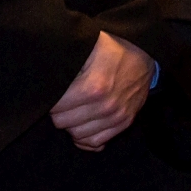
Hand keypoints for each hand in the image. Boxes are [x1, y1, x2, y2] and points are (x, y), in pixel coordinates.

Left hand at [50, 32, 153, 149]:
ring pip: (79, 135)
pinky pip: (97, 142)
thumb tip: (46, 72)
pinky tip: (79, 126)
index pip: (57, 107)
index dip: (49, 100)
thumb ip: (67, 63)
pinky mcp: (124, 123)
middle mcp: (105, 106)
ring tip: (67, 112)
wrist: (144, 54)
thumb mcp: (88, 48)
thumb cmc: (112, 48)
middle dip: (56, 112)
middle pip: (63, 123)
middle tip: (56, 103)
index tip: (49, 94)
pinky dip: (85, 139)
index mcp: (93, 87)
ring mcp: (116, 117)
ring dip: (69, 125)